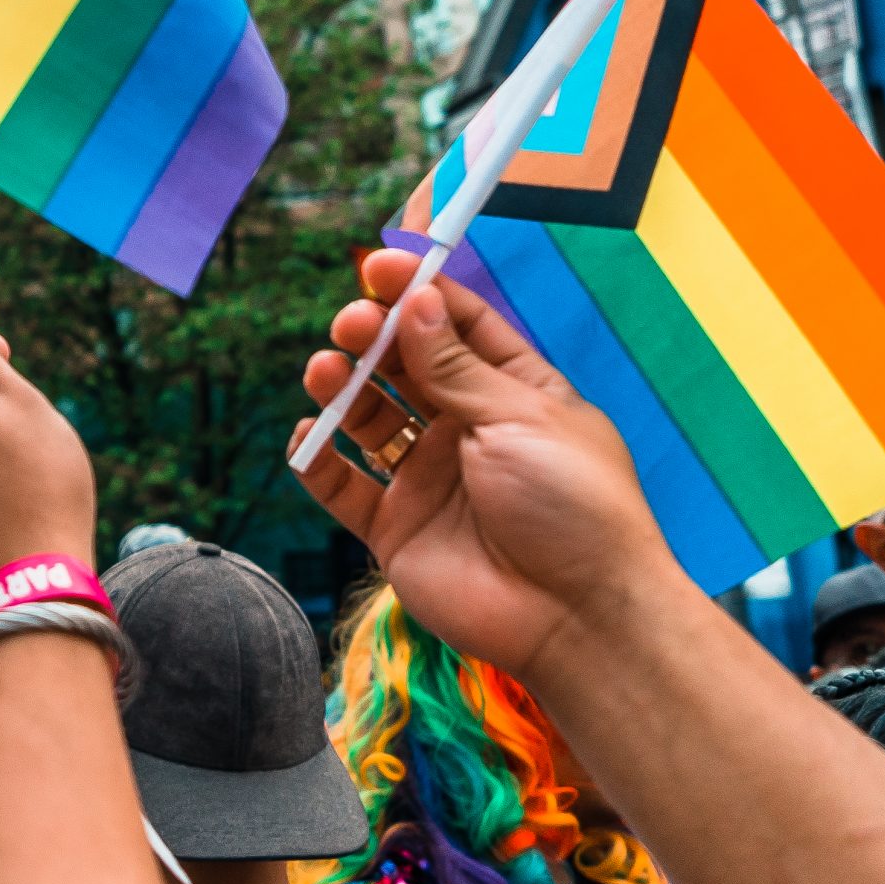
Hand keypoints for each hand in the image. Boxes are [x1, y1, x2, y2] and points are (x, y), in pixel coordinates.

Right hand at [289, 247, 681, 679]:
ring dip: (343, 388)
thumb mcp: (520, 417)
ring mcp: (429, 480)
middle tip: (353, 323)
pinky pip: (343, 486)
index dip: (420, 295)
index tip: (379, 268)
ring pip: (370, 420)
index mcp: (515, 394)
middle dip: (375, 337)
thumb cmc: (572, 505)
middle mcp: (468, 430)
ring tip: (325, 370)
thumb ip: (455, 367)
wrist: (575, 616)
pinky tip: (308, 433)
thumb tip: (416, 303)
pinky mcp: (396, 529)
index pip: (460, 329)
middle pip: (406, 367)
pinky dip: (318, 459)